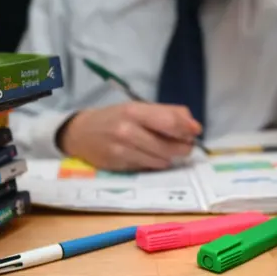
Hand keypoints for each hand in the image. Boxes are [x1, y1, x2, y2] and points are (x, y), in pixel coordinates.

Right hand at [58, 102, 201, 171]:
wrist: (80, 133)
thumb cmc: (113, 118)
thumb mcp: (137, 108)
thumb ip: (166, 113)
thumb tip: (193, 125)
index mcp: (134, 111)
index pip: (170, 122)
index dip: (187, 129)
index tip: (196, 131)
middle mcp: (128, 131)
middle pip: (169, 145)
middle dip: (183, 147)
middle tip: (185, 145)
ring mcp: (123, 150)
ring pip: (162, 160)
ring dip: (169, 157)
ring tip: (164, 149)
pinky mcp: (119, 166)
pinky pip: (148, 167)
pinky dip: (154, 163)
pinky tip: (149, 156)